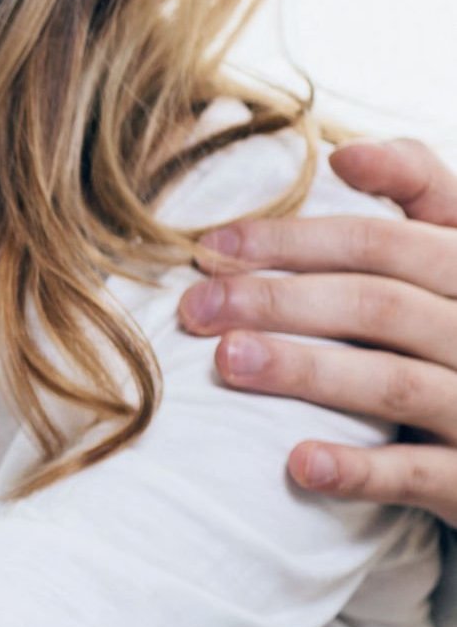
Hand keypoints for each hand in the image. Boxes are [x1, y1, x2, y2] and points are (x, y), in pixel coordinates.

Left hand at [182, 138, 456, 521]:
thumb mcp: (455, 259)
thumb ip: (423, 196)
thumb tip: (346, 152)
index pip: (393, 237)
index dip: (301, 237)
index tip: (216, 241)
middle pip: (379, 304)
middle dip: (279, 300)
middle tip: (196, 304)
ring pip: (393, 382)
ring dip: (307, 371)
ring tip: (229, 359)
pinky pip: (419, 474)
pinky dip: (360, 468)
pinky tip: (298, 463)